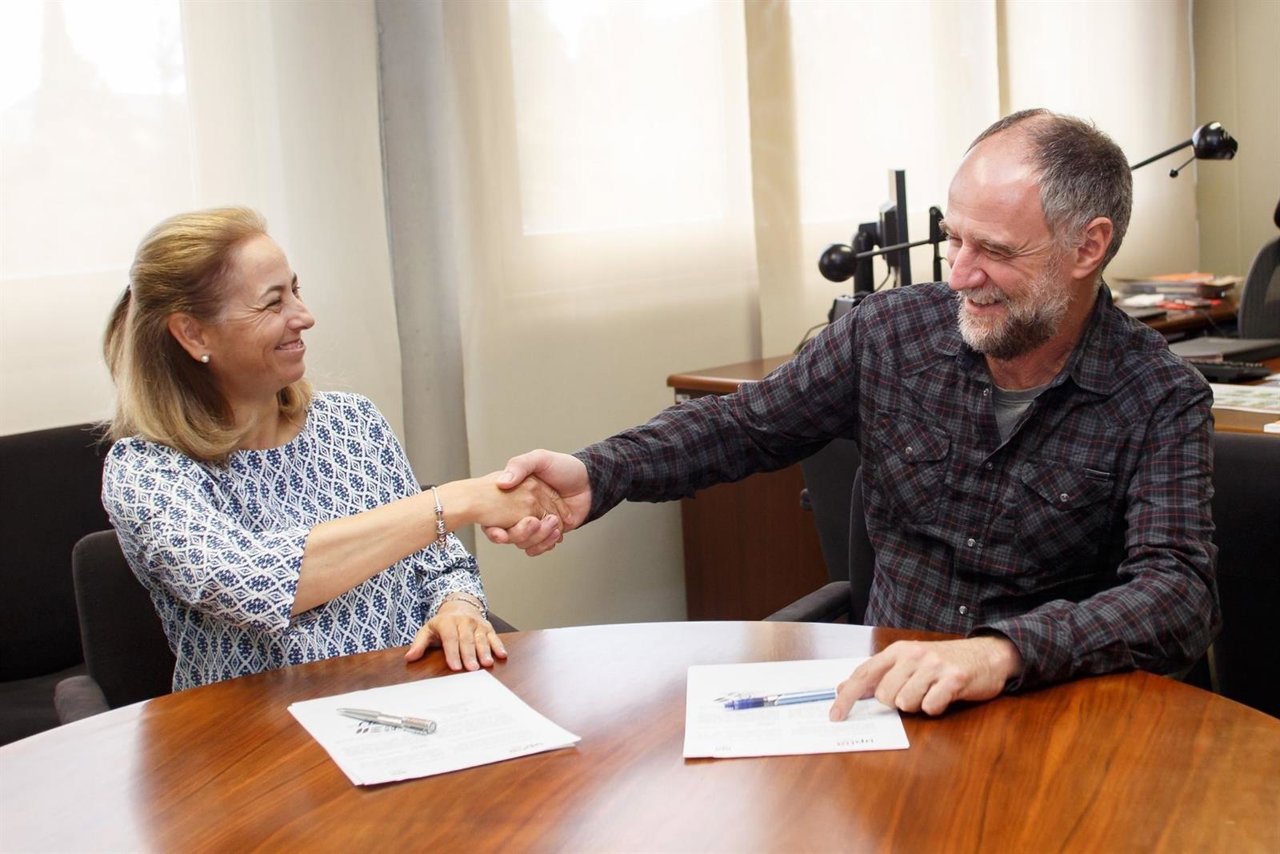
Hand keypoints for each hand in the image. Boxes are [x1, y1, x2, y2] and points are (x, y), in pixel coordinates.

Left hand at [405, 600, 507, 670]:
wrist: (460, 606)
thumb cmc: (442, 624)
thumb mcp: (427, 630)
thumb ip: (419, 644)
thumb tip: (409, 658)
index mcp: (447, 622)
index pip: (450, 638)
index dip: (452, 652)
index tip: (454, 666)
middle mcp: (463, 622)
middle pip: (467, 639)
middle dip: (469, 654)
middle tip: (471, 668)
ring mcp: (477, 624)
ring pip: (481, 638)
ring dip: (485, 651)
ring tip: (486, 663)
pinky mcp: (487, 627)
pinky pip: (494, 636)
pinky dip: (498, 645)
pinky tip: (501, 655)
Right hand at [483, 450, 591, 556]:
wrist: (589, 482)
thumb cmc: (564, 467)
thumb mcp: (540, 459)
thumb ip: (519, 466)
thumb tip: (501, 483)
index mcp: (512, 496)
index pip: (494, 517)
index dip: (493, 528)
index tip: (498, 533)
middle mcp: (519, 512)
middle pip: (509, 534)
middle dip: (520, 533)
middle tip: (535, 522)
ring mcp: (533, 524)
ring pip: (523, 543)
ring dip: (537, 538)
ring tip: (553, 524)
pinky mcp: (546, 534)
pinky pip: (537, 548)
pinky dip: (544, 545)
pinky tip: (555, 534)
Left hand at [829, 636, 1022, 718]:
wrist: (987, 655)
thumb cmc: (943, 663)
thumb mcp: (908, 663)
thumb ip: (879, 675)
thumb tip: (844, 689)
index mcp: (898, 651)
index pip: (863, 675)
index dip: (846, 697)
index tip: (835, 716)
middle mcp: (913, 655)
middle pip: (885, 695)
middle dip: (896, 703)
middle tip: (915, 693)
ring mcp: (934, 666)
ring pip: (906, 703)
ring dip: (917, 706)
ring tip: (930, 693)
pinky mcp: (954, 679)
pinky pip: (931, 706)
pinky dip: (935, 708)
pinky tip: (943, 697)